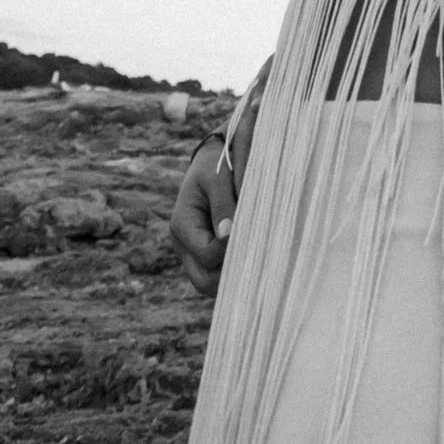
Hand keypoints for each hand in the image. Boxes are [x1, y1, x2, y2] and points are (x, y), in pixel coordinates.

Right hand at [165, 80, 260, 295]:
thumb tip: (229, 236)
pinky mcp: (209, 256)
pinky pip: (221, 276)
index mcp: (181, 225)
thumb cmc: (217, 165)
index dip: (231, 250)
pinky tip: (258, 258)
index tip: (253, 234)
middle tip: (260, 258)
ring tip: (261, 259)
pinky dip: (237, 272)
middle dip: (232, 276)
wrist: (215, 159)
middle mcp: (184, 246)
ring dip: (236, 276)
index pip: (207, 255)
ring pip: (213, 285)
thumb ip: (223, 205)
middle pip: (205, 282)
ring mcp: (195, 254)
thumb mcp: (218, 177)